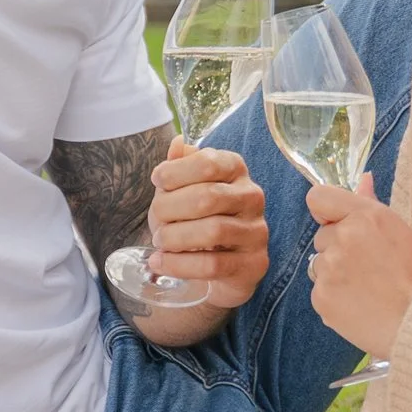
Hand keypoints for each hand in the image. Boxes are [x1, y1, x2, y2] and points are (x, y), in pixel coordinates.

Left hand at [140, 145, 268, 317]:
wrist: (219, 268)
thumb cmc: (196, 220)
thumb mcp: (184, 190)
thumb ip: (180, 167)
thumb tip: (177, 143)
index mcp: (236, 169)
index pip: (208, 162)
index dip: (176, 171)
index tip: (157, 180)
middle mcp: (252, 196)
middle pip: (208, 197)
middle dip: (170, 209)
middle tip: (155, 220)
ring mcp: (256, 231)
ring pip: (213, 231)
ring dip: (175, 238)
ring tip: (159, 242)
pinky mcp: (254, 264)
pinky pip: (213, 265)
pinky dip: (179, 265)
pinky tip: (160, 262)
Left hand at [305, 176, 411, 357]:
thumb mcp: (399, 230)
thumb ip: (371, 204)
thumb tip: (364, 178)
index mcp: (365, 216)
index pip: (318, 197)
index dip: (326, 212)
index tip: (337, 224)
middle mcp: (343, 237)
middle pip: (323, 237)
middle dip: (339, 249)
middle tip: (368, 267)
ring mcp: (329, 269)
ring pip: (320, 265)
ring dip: (336, 274)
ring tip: (366, 289)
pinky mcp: (322, 297)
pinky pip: (320, 292)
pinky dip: (335, 299)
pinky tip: (359, 305)